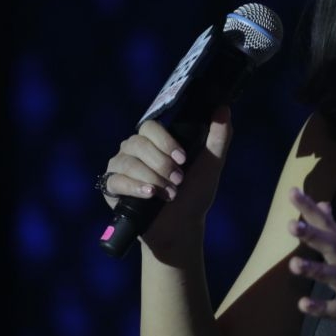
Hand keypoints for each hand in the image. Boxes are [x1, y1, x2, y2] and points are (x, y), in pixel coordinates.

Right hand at [99, 107, 233, 248]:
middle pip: (138, 143)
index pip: (150, 127)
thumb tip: (223, 109)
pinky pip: (115, 180)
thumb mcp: (211, 165)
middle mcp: (133, 150)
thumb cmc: (195, 194)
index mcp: (154, 141)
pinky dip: (134, 187)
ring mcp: (120, 167)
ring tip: (168, 194)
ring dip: (152, 178)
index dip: (165, 141)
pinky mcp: (111, 187)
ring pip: (128, 162)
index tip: (183, 159)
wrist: (182, 226)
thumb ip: (219, 137)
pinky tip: (149, 195)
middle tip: (178, 180)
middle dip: (161, 164)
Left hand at [287, 186, 335, 335]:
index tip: (293, 192)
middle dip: (313, 235)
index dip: (312, 211)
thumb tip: (324, 205)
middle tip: (291, 224)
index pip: (331, 228)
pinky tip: (303, 305)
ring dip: (316, 270)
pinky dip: (322, 308)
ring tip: (293, 264)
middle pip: (335, 247)